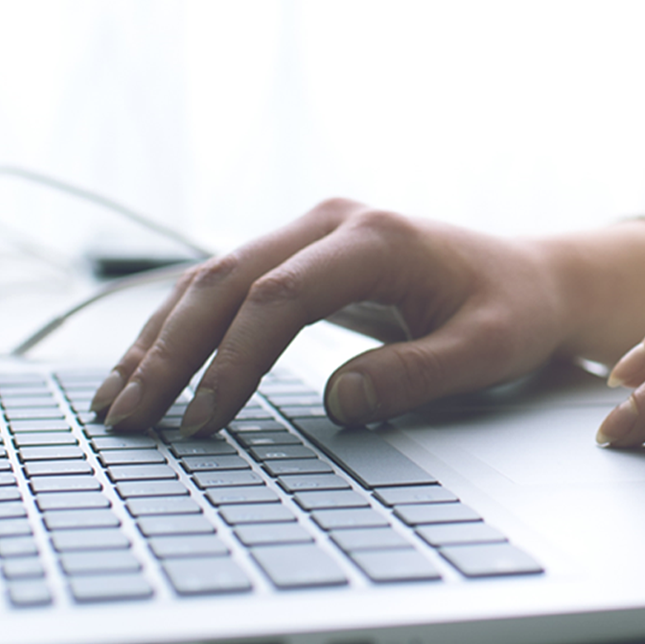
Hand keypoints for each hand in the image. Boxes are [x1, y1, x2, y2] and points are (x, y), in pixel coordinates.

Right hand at [89, 199, 574, 434]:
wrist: (528, 275)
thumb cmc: (512, 310)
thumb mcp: (487, 351)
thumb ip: (417, 375)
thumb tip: (339, 402)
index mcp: (376, 239)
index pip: (281, 297)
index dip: (234, 360)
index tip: (203, 420)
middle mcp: (330, 223)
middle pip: (225, 281)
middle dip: (170, 352)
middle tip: (130, 417)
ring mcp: (310, 233)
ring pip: (211, 280)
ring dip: (160, 341)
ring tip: (116, 401)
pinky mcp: (301, 255)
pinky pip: (227, 289)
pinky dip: (182, 330)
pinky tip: (149, 367)